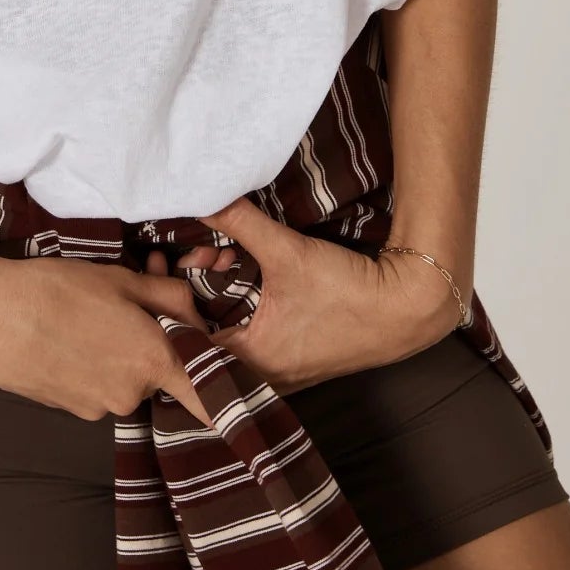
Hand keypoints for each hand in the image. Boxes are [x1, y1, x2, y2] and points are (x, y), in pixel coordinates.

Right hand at [0, 249, 216, 425]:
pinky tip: (62, 337)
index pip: (206, 396)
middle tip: (121, 309)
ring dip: (114, 356)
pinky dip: (87, 367)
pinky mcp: (67, 410)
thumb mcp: (120, 279)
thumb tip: (195, 312)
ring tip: (81, 319)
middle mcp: (131, 395)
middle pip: (158, 375)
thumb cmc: (55, 288)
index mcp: (153, 360)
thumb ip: (169, 297)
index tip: (229, 380)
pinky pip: (94, 387)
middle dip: (149, 347)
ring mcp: (96, 408)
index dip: (220, 389)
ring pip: (123, 380)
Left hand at [145, 196, 462, 394]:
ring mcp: (276, 371)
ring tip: (223, 257)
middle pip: (202, 336)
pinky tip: (243, 277)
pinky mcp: (291, 361)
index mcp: (250, 358)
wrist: (405, 309)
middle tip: (202, 253)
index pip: (185, 335)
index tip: (164, 263)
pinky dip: (237, 308)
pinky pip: (247, 338)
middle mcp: (259, 374)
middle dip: (192, 291)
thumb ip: (239, 223)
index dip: (169, 295)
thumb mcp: (287, 251)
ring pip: (225, 336)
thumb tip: (202, 195)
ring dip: (216, 298)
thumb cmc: (348, 291)